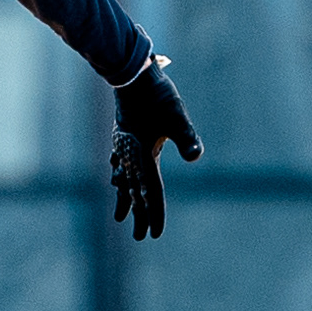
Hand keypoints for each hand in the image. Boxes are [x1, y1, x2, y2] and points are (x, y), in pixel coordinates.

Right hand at [111, 56, 202, 239]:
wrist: (131, 73)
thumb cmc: (157, 95)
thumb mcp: (177, 117)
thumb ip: (186, 138)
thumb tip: (195, 156)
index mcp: (145, 155)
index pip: (151, 192)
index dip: (154, 215)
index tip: (154, 235)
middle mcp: (132, 154)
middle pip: (135, 191)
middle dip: (138, 215)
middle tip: (138, 237)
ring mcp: (125, 144)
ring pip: (124, 178)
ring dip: (124, 197)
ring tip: (120, 215)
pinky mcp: (123, 133)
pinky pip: (119, 161)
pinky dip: (119, 173)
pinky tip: (116, 174)